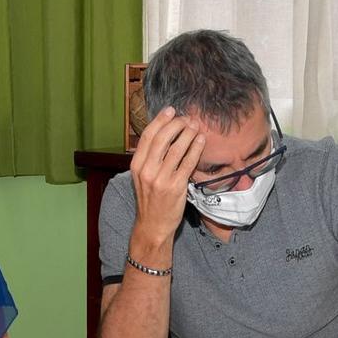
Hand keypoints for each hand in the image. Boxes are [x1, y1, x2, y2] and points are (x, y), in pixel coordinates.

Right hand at [128, 106, 203, 251]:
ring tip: (196, 127)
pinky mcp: (176, 187)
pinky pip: (188, 162)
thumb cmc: (150, 200)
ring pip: (177, 148)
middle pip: (163, 138)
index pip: (148, 136)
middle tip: (188, 119)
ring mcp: (161, 179)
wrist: (153, 226)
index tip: (171, 110)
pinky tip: (201, 141)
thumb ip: (150, 158)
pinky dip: (196, 149)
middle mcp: (147, 170)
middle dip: (177, 124)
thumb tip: (165, 135)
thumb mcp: (142, 177)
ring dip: (189, 134)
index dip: (160, 120)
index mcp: (136, 165)